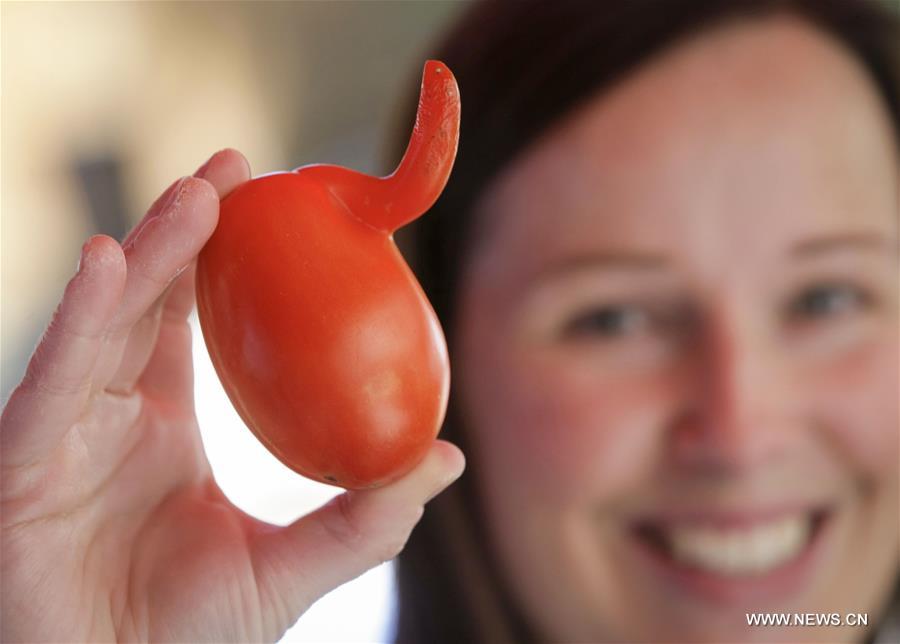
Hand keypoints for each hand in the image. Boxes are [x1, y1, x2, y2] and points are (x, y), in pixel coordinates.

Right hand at [0, 149, 464, 642]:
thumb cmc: (187, 638)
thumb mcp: (291, 569)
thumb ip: (366, 519)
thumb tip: (446, 459)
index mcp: (161, 425)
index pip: (183, 321)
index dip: (214, 259)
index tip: (258, 200)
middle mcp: (107, 416)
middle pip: (143, 302)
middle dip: (182, 231)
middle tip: (234, 170)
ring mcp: (61, 435)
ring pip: (100, 325)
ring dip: (146, 255)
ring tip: (195, 199)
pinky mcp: (22, 467)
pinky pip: (49, 384)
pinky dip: (78, 323)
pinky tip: (109, 264)